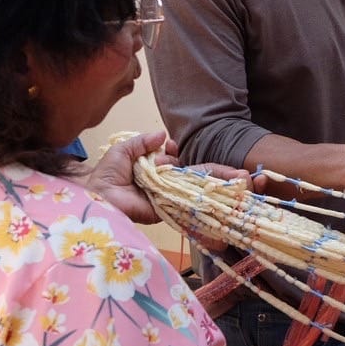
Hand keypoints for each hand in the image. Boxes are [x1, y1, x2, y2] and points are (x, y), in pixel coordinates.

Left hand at [83, 132, 253, 223]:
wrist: (99, 197)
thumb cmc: (107, 175)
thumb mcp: (123, 151)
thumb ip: (142, 142)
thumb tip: (163, 136)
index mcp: (156, 170)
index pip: (178, 161)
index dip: (180, 153)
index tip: (172, 147)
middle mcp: (166, 183)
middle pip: (197, 175)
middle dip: (218, 171)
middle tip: (242, 173)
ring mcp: (170, 197)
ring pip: (199, 187)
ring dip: (222, 182)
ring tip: (245, 179)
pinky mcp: (170, 209)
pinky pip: (190, 201)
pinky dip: (209, 197)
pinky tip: (231, 192)